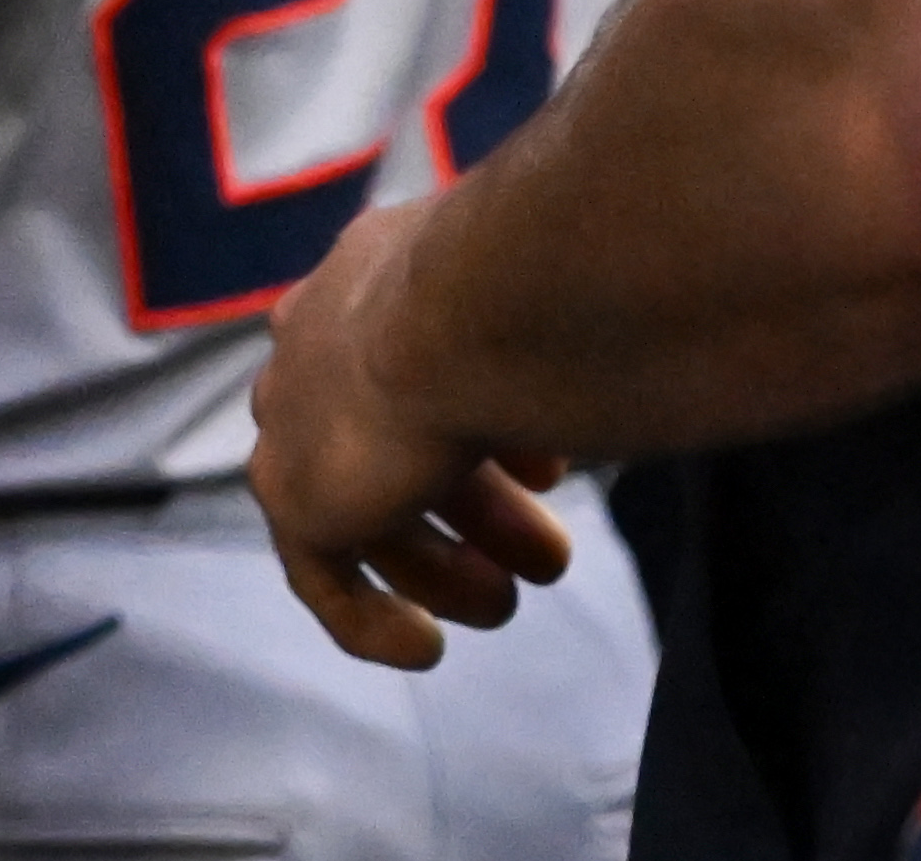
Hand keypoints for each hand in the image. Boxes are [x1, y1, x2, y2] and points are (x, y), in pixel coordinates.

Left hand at [248, 198, 576, 670]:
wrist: (480, 306)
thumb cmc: (553, 288)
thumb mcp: (557, 294)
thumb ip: (558, 321)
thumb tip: (626, 332)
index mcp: (374, 271)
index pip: (411, 361)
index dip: (485, 430)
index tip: (545, 473)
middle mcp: (318, 337)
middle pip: (386, 441)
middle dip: (475, 506)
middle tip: (549, 555)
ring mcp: (295, 416)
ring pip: (359, 507)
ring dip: (440, 563)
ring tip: (509, 597)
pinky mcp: (295, 492)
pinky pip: (317, 571)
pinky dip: (368, 616)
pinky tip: (426, 649)